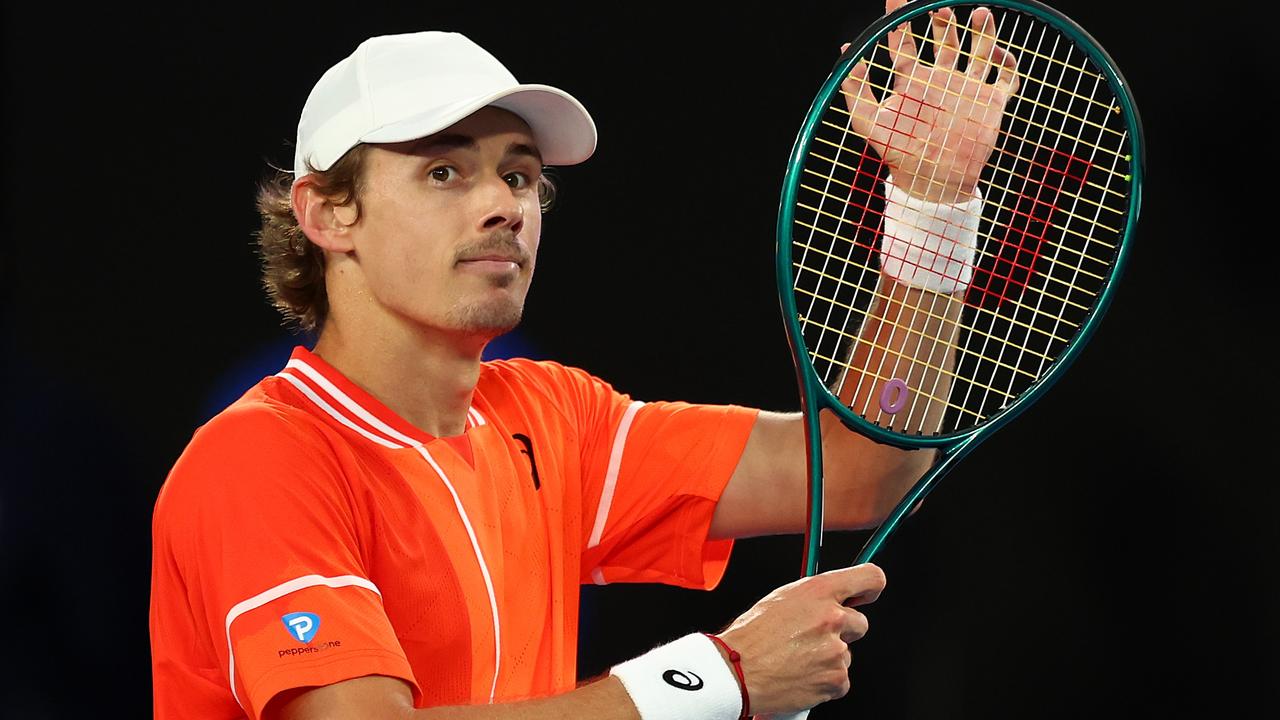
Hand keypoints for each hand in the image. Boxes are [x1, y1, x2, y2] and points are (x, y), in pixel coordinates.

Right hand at [716, 563, 886, 715]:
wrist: (736, 672)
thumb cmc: (752, 637)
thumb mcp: (782, 599)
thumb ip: (813, 597)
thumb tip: (833, 598)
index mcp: (818, 592)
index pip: (870, 578)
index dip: (870, 588)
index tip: (866, 595)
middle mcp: (832, 618)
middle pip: (860, 623)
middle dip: (842, 631)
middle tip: (813, 638)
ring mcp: (836, 651)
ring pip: (846, 653)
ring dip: (828, 658)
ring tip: (798, 659)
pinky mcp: (836, 680)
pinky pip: (840, 679)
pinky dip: (824, 680)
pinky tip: (802, 675)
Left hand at [841, 2, 1019, 202]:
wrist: (933, 181)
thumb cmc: (899, 153)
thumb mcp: (869, 120)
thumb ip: (856, 88)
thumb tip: (846, 52)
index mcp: (911, 81)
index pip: (902, 42)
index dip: (898, 18)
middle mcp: (940, 80)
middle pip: (943, 40)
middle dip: (942, 20)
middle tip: (939, 3)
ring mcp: (966, 90)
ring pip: (979, 50)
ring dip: (982, 31)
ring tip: (980, 13)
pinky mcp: (989, 103)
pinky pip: (1005, 77)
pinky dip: (1007, 63)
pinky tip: (1000, 55)